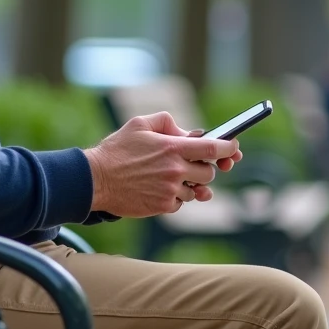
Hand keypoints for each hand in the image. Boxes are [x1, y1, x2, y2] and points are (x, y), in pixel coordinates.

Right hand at [84, 112, 239, 216]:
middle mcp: (175, 170)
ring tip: (166, 177)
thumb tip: (186, 132)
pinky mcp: (162, 206)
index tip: (234, 149)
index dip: (229, 147)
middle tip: (189, 164)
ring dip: (188, 184)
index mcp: (173, 147)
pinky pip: (180, 203)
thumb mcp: (139, 124)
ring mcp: (170, 190)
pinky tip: (157, 188)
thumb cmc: (116, 150)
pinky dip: (174, 197)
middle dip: (204, 168)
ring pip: (196, 191)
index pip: (213, 148)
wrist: (95, 180)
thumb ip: (167, 122)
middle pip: (209, 172)